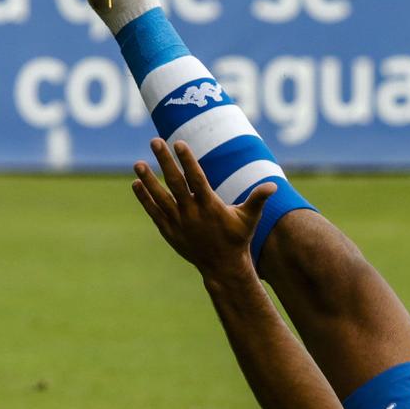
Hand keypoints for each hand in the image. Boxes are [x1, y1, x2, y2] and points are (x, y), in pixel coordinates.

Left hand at [131, 137, 271, 279]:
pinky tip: (137, 184)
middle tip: (155, 141)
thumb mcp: (250, 219)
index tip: (179, 143)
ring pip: (160, 197)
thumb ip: (258, 199)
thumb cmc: (237, 239)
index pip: (196, 178)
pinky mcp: (170, 231)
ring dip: (148, 179)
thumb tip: (273, 186)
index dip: (188, 160)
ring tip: (138, 163)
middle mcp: (192, 213)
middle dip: (165, 161)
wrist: (222, 267)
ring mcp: (178, 222)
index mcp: (210, 206)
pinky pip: (154, 211)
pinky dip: (145, 198)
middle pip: (175, 183)